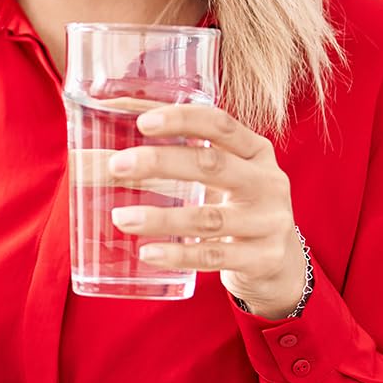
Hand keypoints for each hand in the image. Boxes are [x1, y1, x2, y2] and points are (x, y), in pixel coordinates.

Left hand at [107, 104, 306, 318]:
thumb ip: (179, 161)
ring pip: (209, 217)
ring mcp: (269, 222)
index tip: (144, 122)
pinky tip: (147, 253)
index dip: (183, 119)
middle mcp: (268, 182)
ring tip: (121, 218)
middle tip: (117, 166)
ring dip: (161, 218)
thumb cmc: (237, 208)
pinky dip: (178, 255)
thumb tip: (101, 149)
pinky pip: (214, 256)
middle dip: (161, 163)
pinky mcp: (262, 258)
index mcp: (256, 151)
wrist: (281, 263)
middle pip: (212, 166)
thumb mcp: (223, 178)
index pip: (221, 124)